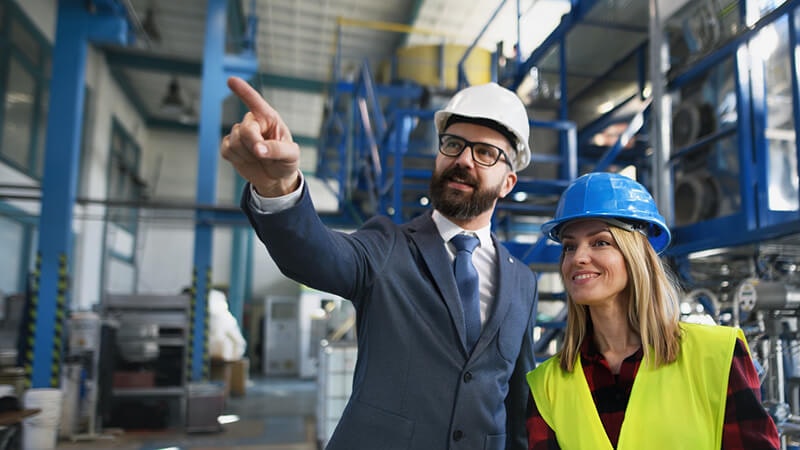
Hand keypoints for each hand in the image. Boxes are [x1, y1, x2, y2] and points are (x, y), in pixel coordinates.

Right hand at [221, 76, 300, 196]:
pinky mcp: (230, 146)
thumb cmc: (286, 161)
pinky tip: (247, 160)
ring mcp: (240, 134)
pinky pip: (226, 150)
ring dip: (247, 155)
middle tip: (262, 154)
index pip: (255, 102)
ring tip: (259, 158)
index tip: (231, 81)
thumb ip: (277, 150)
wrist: (275, 178)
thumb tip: (258, 149)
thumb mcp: (291, 155)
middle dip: (253, 143)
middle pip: (245, 129)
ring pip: (235, 142)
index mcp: (269, 119)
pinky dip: (237, 159)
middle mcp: (253, 122)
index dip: (243, 91)